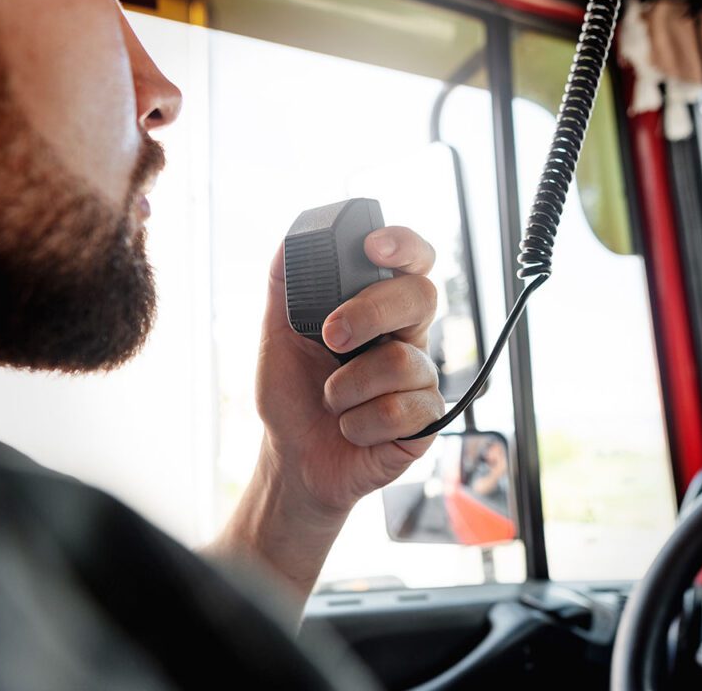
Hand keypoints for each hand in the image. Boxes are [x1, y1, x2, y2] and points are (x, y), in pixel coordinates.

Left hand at [256, 226, 444, 515]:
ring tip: (331, 401)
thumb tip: (289, 241)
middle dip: (370, 312)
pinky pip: (402, 411)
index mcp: (378, 310)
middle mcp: (406, 337)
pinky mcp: (425, 421)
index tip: (372, 247)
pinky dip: (360, 423)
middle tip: (331, 337)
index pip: (411, 262)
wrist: (293, 460)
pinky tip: (351, 428)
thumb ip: (284, 288)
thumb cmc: (291, 397)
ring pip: (402, 362)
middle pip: (420, 297)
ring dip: (347, 387)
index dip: (404, 245)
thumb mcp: (276, 337)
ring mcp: (420, 379)